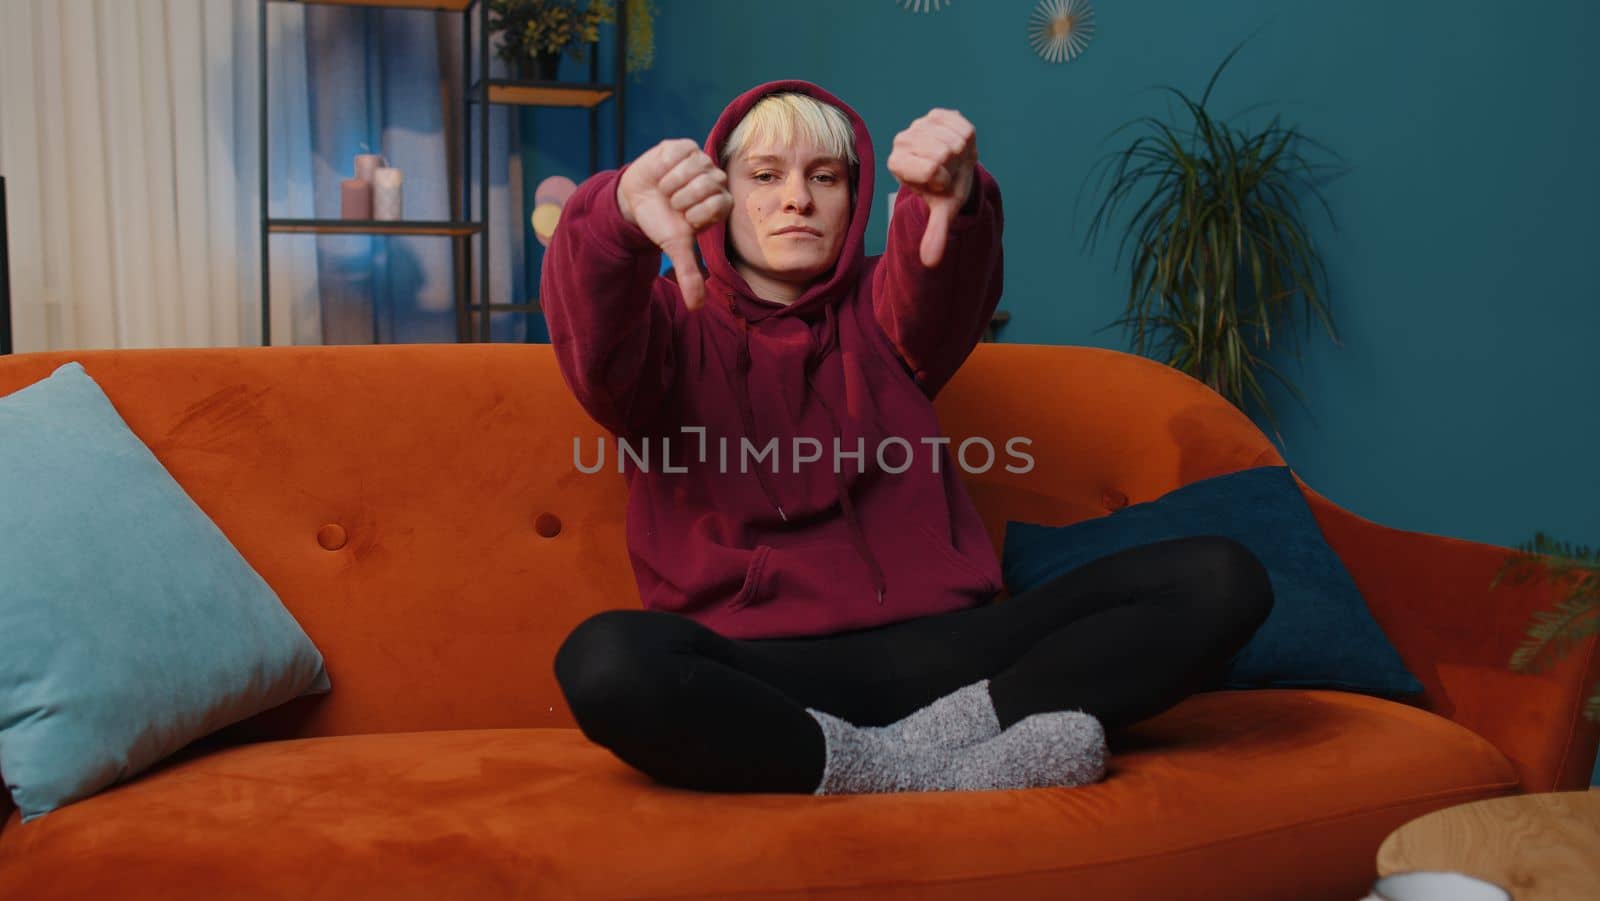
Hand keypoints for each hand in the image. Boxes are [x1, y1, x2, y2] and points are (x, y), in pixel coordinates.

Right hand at [616, 139, 731, 310]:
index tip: (682, 218)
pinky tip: (661, 173)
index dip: (693, 213)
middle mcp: (716, 181)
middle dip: (681, 198)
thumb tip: (697, 308)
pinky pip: (679, 153)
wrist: (635, 200)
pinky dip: (664, 166)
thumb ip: (689, 274)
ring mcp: (701, 162)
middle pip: (706, 185)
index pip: (717, 205)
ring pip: (693, 169)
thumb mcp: (674, 248)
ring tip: (665, 189)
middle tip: (672, 203)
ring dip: (671, 182)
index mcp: (720, 204)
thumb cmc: (661, 222)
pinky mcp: (685, 147)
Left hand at [886, 109, 977, 267]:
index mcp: (896, 164)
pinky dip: (966, 138)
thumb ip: (934, 234)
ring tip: (953, 159)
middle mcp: (901, 141)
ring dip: (961, 153)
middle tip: (947, 170)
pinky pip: (962, 125)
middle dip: (953, 166)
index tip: (939, 183)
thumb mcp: (942, 210)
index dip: (943, 180)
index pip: (929, 169)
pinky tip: (958, 144)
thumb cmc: (945, 189)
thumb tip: (930, 262)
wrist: (955, 167)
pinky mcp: (936, 113)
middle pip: (942, 153)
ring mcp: (918, 124)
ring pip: (953, 139)